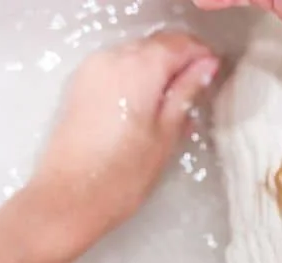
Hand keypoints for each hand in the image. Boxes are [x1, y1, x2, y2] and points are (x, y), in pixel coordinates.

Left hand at [29, 32, 219, 259]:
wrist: (68, 198)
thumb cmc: (124, 175)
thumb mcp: (166, 135)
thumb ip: (186, 94)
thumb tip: (206, 65)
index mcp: (139, 68)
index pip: (179, 43)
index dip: (200, 56)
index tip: (213, 75)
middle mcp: (112, 58)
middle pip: (155, 45)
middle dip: (179, 62)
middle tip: (195, 94)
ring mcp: (91, 69)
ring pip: (135, 55)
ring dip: (157, 70)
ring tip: (171, 105)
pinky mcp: (79, 84)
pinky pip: (116, 68)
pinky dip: (135, 78)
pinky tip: (144, 107)